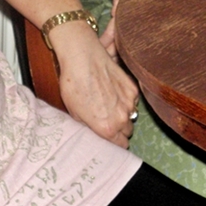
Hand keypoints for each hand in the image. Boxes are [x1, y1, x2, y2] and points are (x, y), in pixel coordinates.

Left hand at [52, 20, 140, 147]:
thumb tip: (96, 132)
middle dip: (120, 127)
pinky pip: (132, 100)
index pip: (121, 145)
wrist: (82, 60)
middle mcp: (121, 118)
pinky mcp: (132, 88)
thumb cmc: (73, 86)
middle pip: (128, 130)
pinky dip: (126, 98)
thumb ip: (90, 127)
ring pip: (131, 114)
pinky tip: (113, 89)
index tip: (112, 138)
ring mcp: (129, 102)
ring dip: (123, 112)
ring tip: (110, 102)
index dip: (116, 143)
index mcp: (107, 129)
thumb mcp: (75, 113)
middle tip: (108, 118)